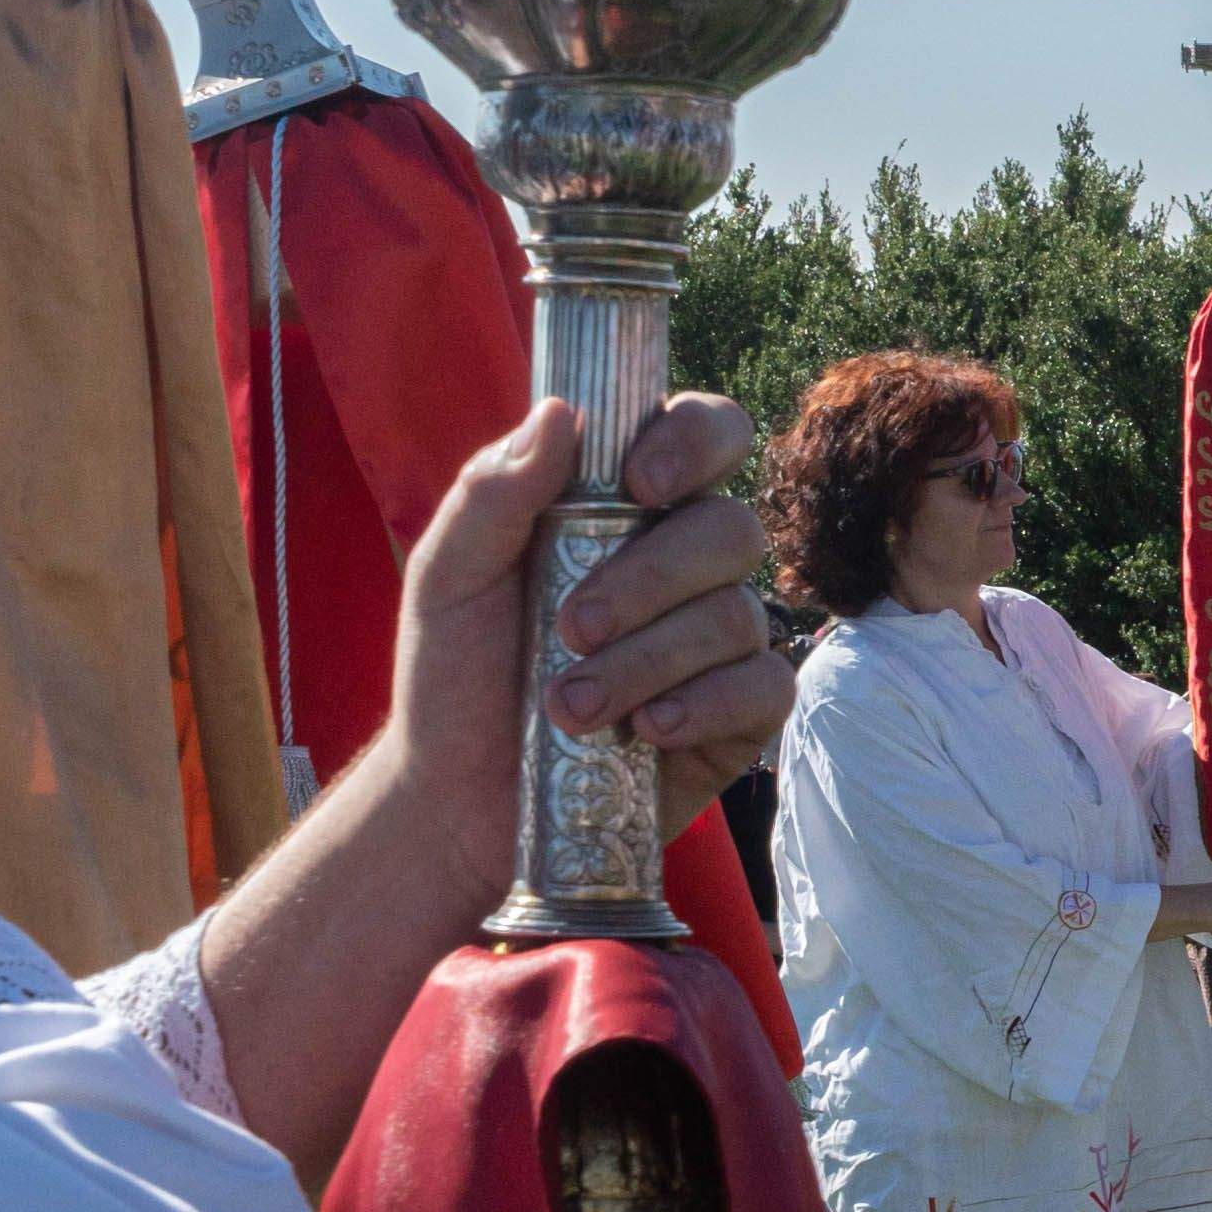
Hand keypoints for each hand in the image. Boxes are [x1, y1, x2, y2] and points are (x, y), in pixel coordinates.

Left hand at [382, 390, 790, 837]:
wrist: (458, 799)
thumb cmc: (456, 676)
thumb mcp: (447, 577)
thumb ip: (492, 493)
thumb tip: (562, 412)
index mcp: (623, 505)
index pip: (704, 431)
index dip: (693, 440)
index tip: (637, 483)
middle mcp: (684, 562)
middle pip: (730, 527)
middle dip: (649, 579)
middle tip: (571, 629)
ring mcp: (720, 638)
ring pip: (736, 613)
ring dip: (647, 662)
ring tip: (570, 707)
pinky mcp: (741, 712)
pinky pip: (764, 685)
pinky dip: (701, 705)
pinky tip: (645, 731)